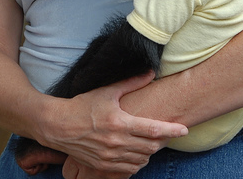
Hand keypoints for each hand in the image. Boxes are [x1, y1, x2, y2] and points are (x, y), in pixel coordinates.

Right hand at [40, 72, 186, 175]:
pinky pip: (128, 169)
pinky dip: (137, 162)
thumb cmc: (82, 106)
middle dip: (162, 142)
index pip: (153, 129)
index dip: (172, 130)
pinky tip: (137, 154)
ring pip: (141, 160)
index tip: (184, 130)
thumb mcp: (107, 92)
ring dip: (150, 152)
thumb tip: (151, 72)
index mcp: (119, 123)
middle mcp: (116, 142)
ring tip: (151, 142)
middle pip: (150, 147)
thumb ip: (131, 83)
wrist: (57, 126)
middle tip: (166, 134)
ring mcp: (109, 156)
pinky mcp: (102, 166)